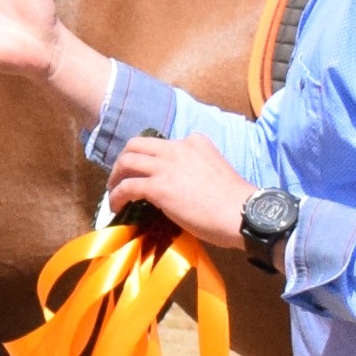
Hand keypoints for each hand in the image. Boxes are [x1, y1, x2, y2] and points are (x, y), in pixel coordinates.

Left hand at [105, 132, 256, 250]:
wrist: (242, 214)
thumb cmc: (234, 202)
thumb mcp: (213, 170)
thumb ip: (193, 170)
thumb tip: (176, 187)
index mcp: (194, 142)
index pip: (161, 144)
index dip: (148, 158)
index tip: (144, 172)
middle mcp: (178, 147)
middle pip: (136, 145)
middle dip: (124, 161)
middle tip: (120, 178)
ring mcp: (166, 165)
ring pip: (126, 161)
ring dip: (115, 177)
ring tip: (113, 193)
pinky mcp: (158, 186)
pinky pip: (127, 187)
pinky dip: (117, 196)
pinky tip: (116, 207)